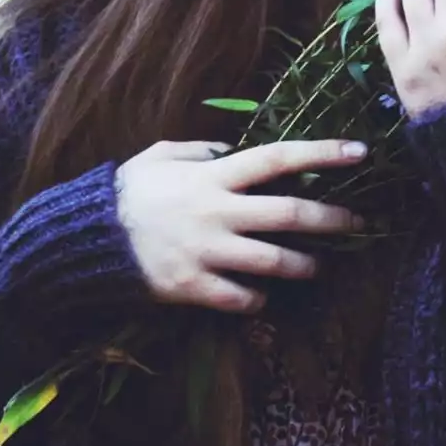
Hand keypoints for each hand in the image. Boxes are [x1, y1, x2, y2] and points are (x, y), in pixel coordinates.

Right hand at [114, 138, 370, 312]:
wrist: (86, 239)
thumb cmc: (128, 192)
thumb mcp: (163, 155)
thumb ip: (203, 149)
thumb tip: (235, 147)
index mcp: (213, 176)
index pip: (278, 158)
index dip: (321, 153)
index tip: (360, 152)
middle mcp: (217, 212)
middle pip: (290, 215)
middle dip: (332, 219)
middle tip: (359, 222)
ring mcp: (207, 252)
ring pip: (275, 262)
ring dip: (305, 265)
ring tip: (317, 265)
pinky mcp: (194, 287)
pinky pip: (242, 299)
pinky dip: (258, 298)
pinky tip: (262, 294)